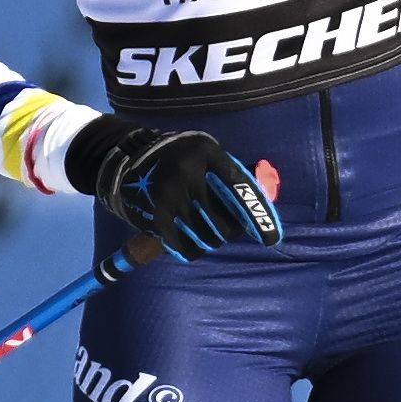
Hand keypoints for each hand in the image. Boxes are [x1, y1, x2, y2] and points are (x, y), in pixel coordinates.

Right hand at [77, 119, 283, 270]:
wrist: (128, 159)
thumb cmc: (180, 158)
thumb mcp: (206, 152)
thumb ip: (231, 174)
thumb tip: (261, 206)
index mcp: (205, 153)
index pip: (238, 188)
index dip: (257, 214)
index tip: (272, 238)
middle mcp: (187, 173)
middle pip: (225, 221)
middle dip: (231, 230)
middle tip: (226, 226)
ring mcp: (169, 197)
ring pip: (207, 237)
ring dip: (212, 239)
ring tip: (205, 228)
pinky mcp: (155, 217)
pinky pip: (186, 247)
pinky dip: (193, 249)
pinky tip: (191, 240)